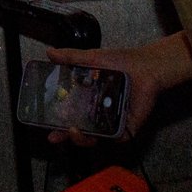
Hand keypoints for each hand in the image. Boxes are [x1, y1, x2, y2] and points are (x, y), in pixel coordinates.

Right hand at [39, 42, 180, 144]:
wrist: (145, 66)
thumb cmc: (121, 61)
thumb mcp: (92, 58)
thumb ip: (71, 57)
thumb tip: (49, 53)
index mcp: (88, 100)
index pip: (70, 115)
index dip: (57, 124)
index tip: (46, 129)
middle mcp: (98, 113)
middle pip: (80, 131)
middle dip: (67, 136)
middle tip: (57, 135)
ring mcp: (112, 121)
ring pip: (95, 138)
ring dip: (83, 139)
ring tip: (75, 130)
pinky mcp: (127, 127)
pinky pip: (116, 137)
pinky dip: (109, 136)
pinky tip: (99, 131)